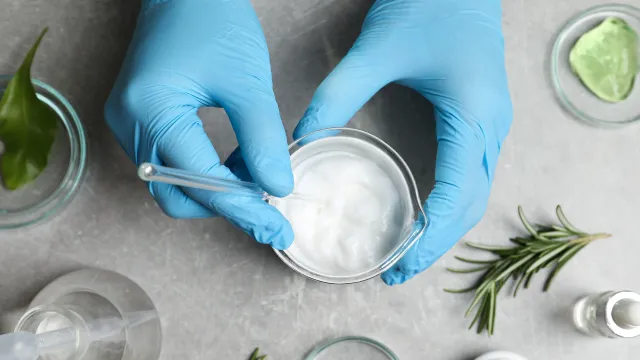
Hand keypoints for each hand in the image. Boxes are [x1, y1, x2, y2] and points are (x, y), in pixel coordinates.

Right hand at [105, 0, 293, 248]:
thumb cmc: (213, 17)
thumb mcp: (246, 79)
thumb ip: (262, 137)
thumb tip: (278, 187)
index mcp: (151, 108)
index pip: (200, 181)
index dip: (243, 208)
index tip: (277, 228)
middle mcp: (128, 122)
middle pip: (175, 196)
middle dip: (225, 206)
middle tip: (270, 208)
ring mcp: (127, 123)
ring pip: (172, 185)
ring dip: (217, 191)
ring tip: (258, 177)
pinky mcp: (137, 121)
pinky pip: (170, 165)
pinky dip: (205, 173)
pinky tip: (238, 162)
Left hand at [293, 0, 512, 283]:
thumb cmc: (429, 4)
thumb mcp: (377, 50)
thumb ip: (337, 94)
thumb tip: (303, 137)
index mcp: (472, 115)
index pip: (456, 194)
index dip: (429, 238)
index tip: (398, 265)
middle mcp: (491, 127)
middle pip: (471, 204)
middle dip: (436, 244)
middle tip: (397, 271)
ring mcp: (492, 123)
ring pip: (475, 193)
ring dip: (445, 228)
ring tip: (409, 252)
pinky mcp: (482, 117)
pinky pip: (472, 173)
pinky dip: (449, 202)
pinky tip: (423, 212)